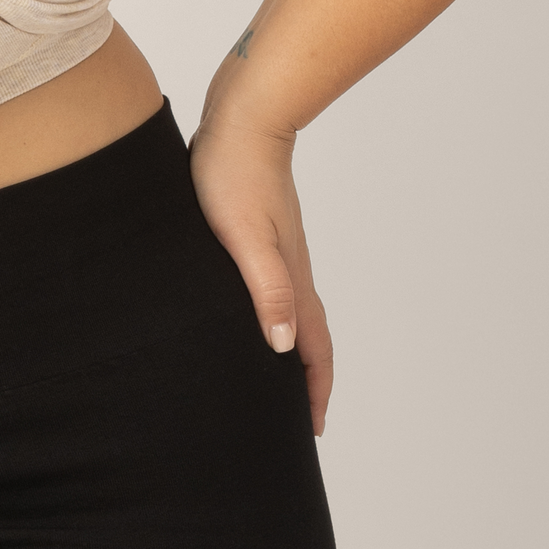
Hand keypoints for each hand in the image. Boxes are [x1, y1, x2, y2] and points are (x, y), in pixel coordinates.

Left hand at [188, 108, 332, 434]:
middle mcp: (293, 267)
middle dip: (308, 379)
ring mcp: (281, 247)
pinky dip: (274, 311)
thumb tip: (283, 348)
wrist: (243, 120)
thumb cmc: (233, 174)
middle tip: (296, 416)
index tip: (311, 429)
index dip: (314, 390)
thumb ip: (266, 289)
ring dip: (292, 346)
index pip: (313, 347)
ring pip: (293, 310)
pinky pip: (276, 285)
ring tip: (275, 373)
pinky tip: (248, 309)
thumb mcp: (244, 238)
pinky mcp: (263, 229)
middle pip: (309, 335)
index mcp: (292, 277)